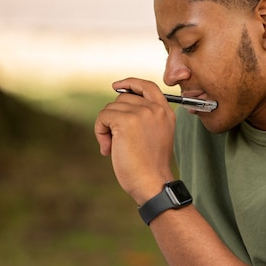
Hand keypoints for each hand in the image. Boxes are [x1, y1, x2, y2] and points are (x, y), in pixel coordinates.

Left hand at [94, 78, 175, 204]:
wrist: (152, 183)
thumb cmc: (150, 166)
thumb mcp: (155, 135)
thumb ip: (145, 118)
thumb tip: (118, 103)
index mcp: (165, 113)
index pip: (148, 86)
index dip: (131, 83)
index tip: (117, 86)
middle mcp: (155, 109)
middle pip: (123, 99)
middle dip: (114, 117)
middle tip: (116, 141)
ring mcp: (142, 113)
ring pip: (111, 108)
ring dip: (106, 127)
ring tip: (114, 147)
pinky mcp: (126, 120)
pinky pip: (103, 117)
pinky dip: (100, 132)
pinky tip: (108, 149)